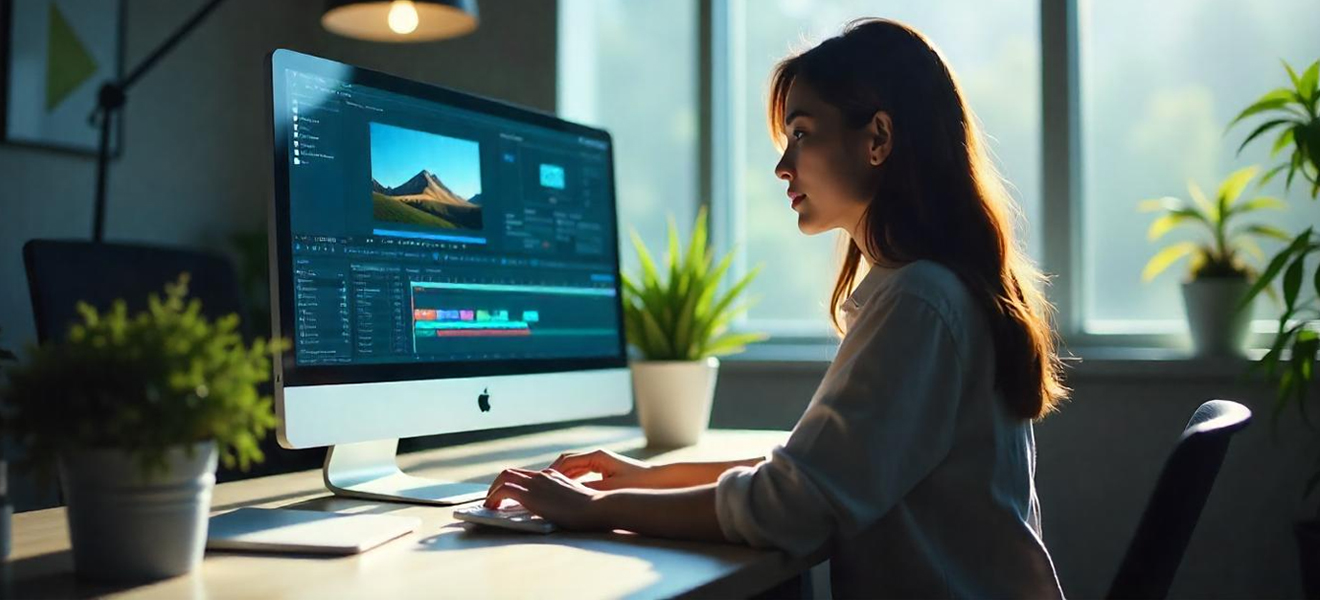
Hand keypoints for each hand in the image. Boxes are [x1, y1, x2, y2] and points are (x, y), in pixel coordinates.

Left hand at [483, 468, 610, 530]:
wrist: (598, 507)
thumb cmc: (593, 510)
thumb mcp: (575, 501)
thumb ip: (561, 500)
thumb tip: (552, 510)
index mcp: (553, 475)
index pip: (525, 475)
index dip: (512, 484)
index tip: (506, 496)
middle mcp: (542, 475)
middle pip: (511, 472)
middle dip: (497, 485)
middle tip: (492, 500)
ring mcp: (537, 483)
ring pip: (504, 477)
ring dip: (492, 490)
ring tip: (488, 504)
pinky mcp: (531, 494)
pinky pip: (504, 489)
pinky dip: (493, 496)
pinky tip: (491, 508)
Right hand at [547, 448, 656, 490]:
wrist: (658, 480)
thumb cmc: (637, 482)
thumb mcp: (611, 488)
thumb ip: (589, 489)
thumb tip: (569, 492)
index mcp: (597, 456)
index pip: (567, 461)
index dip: (552, 472)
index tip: (541, 483)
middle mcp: (596, 456)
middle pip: (567, 462)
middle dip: (553, 473)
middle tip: (540, 486)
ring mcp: (600, 461)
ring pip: (574, 467)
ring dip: (561, 477)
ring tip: (548, 490)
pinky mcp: (603, 469)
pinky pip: (582, 473)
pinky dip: (572, 480)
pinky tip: (566, 492)